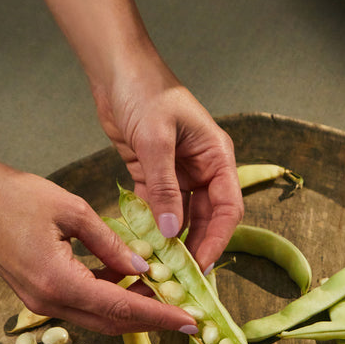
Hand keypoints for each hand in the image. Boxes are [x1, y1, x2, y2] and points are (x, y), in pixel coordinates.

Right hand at [0, 162, 200, 334]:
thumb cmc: (17, 196)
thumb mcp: (73, 211)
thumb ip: (110, 243)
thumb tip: (142, 266)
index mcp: (59, 282)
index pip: (122, 308)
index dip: (160, 316)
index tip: (189, 320)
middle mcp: (50, 302)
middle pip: (112, 322)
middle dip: (152, 320)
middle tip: (186, 315)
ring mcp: (41, 303)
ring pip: (98, 317)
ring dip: (132, 309)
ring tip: (164, 294)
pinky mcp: (39, 295)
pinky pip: (83, 304)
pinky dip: (110, 297)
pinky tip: (129, 278)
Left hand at [92, 52, 243, 272]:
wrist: (115, 68)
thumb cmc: (145, 91)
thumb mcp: (156, 139)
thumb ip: (165, 187)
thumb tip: (173, 231)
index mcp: (216, 156)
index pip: (228, 207)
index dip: (219, 238)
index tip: (202, 264)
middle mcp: (202, 168)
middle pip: (207, 217)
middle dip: (196, 246)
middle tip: (182, 276)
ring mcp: (178, 173)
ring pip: (182, 216)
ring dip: (173, 240)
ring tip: (162, 267)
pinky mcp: (153, 174)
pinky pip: (158, 208)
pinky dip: (152, 226)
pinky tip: (144, 245)